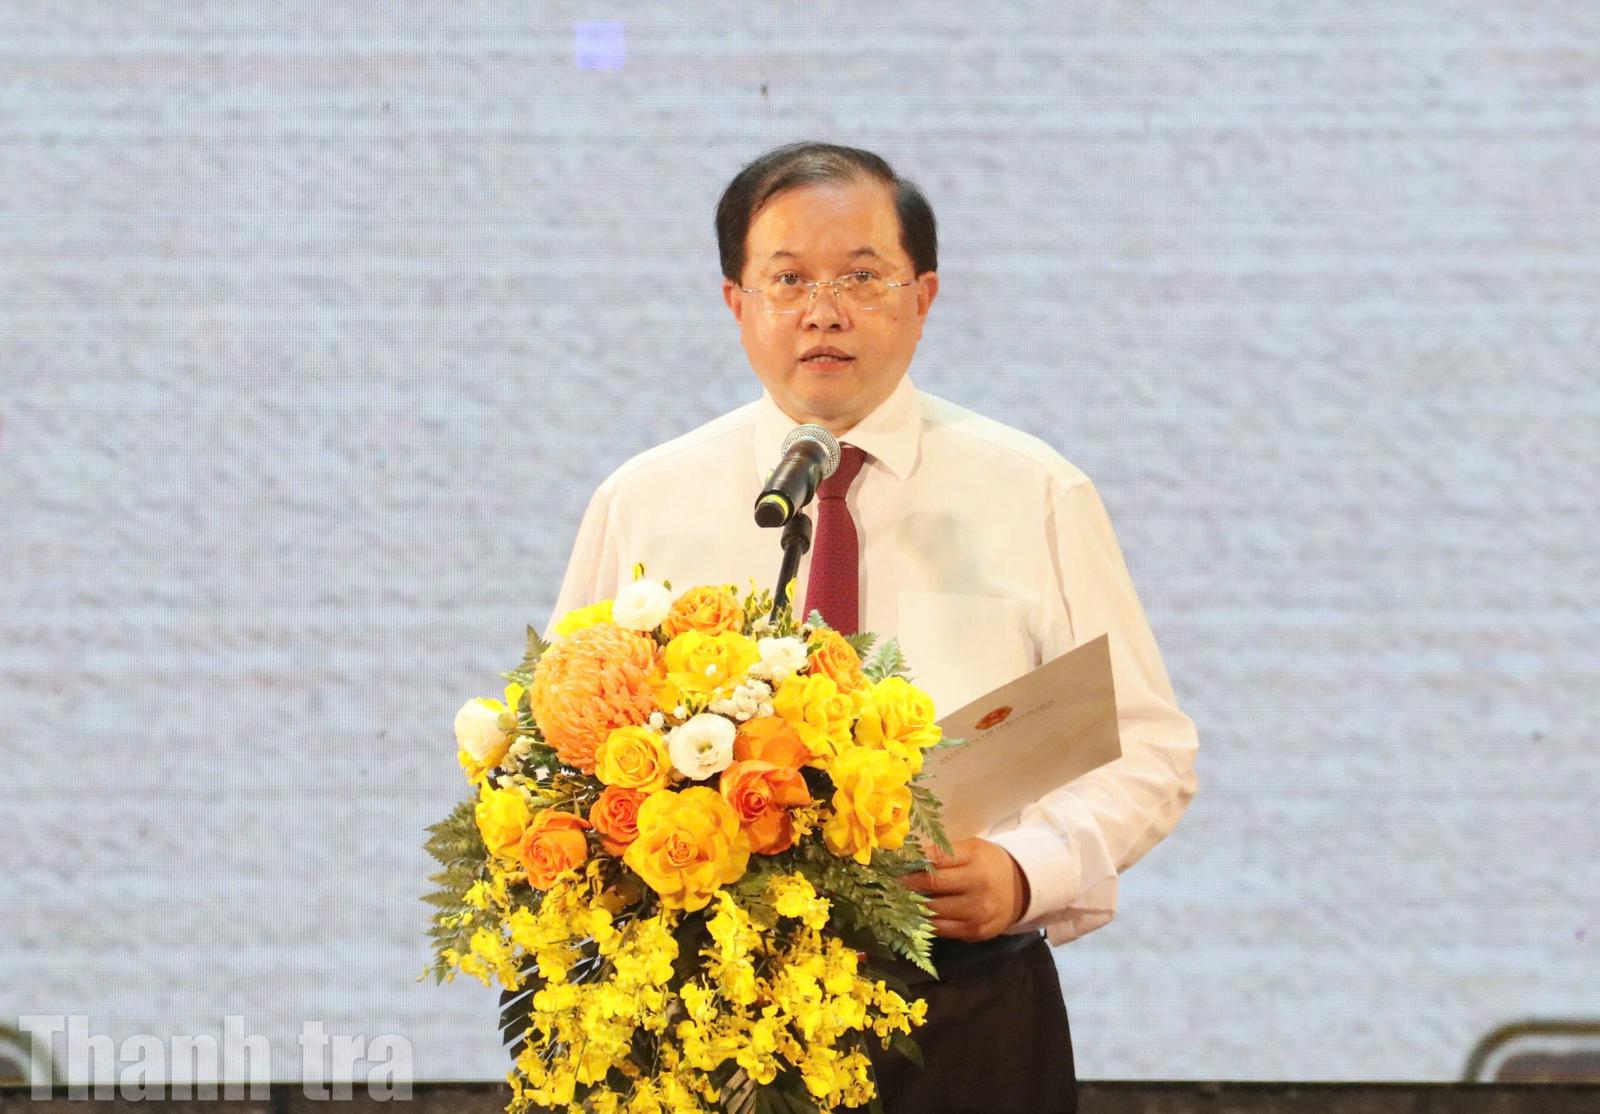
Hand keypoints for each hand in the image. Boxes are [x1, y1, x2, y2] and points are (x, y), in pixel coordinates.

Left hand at [902, 838, 1030, 941]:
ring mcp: (976, 911)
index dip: (909, 862)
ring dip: (910, 906)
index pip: (934, 858)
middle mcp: (977, 884)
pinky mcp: (975, 932)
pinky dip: (923, 922)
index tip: (890, 865)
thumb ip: (941, 854)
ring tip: (895, 901)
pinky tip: (913, 916)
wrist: (1022, 889)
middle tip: (886, 884)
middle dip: (904, 884)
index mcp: (974, 857)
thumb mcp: (970, 849)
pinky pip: (940, 929)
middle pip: (930, 885)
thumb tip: (904, 860)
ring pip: (932, 910)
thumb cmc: (987, 864)